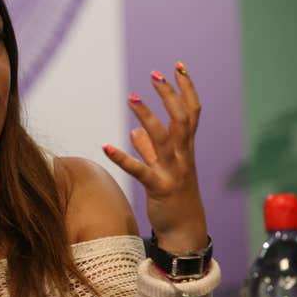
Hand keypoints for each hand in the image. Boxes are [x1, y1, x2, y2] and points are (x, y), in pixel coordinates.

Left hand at [102, 62, 207, 252]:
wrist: (184, 230)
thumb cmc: (174, 196)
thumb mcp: (163, 168)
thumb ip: (149, 148)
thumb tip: (134, 130)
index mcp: (186, 148)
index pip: (191, 111)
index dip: (186, 88)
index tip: (178, 66)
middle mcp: (183, 156)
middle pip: (181, 119)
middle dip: (170, 95)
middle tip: (155, 74)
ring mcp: (172, 171)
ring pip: (162, 138)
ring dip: (147, 116)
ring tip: (131, 97)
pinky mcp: (158, 188)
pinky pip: (139, 170)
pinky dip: (123, 157)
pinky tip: (105, 146)